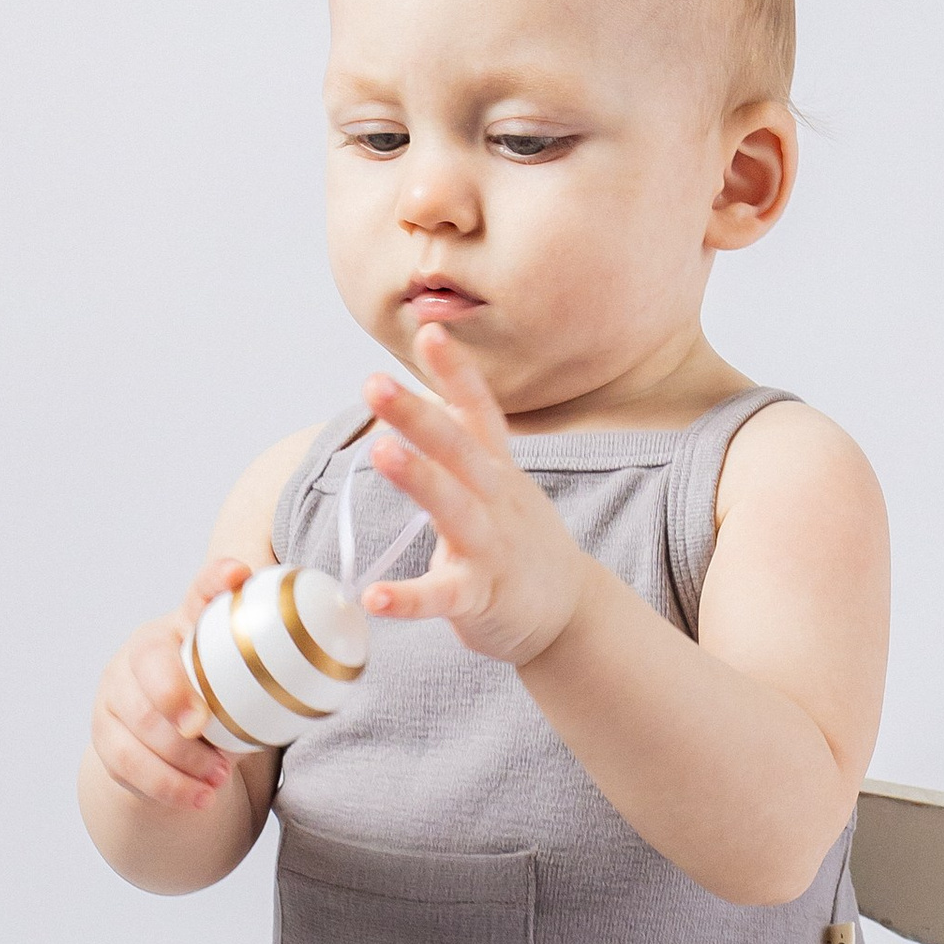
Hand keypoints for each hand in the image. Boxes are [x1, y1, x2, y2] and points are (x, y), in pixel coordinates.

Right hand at [87, 560, 253, 812]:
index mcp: (183, 623)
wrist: (169, 736)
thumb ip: (272, 666)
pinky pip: (127, 763)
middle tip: (209, 733)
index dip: (216, 582)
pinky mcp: (105, 735)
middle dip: (177, 699)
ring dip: (180, 758)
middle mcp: (142, 650)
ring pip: (137, 724)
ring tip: (218, 780)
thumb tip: (330, 659)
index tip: (237, 577)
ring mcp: (116, 692)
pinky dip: (167, 786)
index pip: (200, 592)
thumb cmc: (212, 697)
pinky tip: (199, 797)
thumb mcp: (240, 680)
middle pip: (151, 666)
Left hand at [359, 327, 595, 668]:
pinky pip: (442, 595)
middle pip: (458, 450)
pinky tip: (374, 597)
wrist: (570, 612)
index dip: (456, 372)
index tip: (430, 331)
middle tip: (376, 383)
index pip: (478, 411)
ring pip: (453, 508)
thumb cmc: (519, 543)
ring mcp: (490, 548)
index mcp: (496, 471)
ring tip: (379, 451)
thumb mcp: (501, 483)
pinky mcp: (480, 596)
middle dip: (418, 415)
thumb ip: (465, 446)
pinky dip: (407, 598)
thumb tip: (424, 399)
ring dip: (419, 478)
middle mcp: (496, 500)